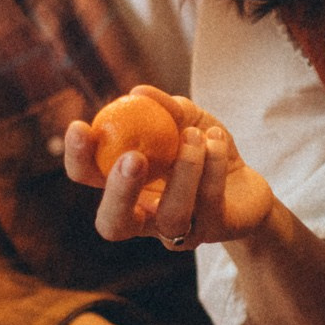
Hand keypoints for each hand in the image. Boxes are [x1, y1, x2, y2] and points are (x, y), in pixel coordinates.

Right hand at [63, 85, 273, 252]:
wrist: (246, 184)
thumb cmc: (204, 152)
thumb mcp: (186, 122)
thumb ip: (164, 108)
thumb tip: (138, 93)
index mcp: (124, 187)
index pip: (88, 179)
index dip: (78, 158)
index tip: (82, 127)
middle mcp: (143, 218)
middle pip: (113, 224)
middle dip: (119, 192)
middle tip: (134, 157)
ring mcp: (178, 231)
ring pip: (171, 216)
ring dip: (183, 171)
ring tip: (194, 135)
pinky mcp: (213, 231)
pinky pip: (209, 203)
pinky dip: (213, 165)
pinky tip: (216, 140)